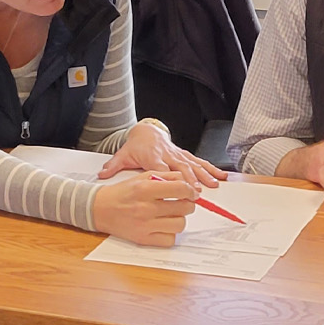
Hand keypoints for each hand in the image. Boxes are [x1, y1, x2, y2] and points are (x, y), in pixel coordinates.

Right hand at [91, 175, 197, 245]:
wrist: (100, 209)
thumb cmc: (122, 193)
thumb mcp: (142, 177)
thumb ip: (166, 177)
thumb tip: (186, 182)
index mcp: (145, 189)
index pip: (181, 189)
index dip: (191, 191)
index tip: (191, 193)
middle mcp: (146, 208)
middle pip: (184, 208)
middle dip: (187, 204)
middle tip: (181, 203)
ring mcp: (145, 225)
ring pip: (180, 225)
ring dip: (179, 219)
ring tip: (171, 215)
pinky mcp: (143, 239)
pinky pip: (170, 240)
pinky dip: (170, 233)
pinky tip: (163, 226)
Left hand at [100, 121, 225, 188]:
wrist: (147, 132)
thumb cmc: (136, 147)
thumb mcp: (123, 155)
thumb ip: (114, 166)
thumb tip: (101, 175)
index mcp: (153, 157)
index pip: (163, 168)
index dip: (171, 178)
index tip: (178, 187)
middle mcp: (168, 155)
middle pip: (181, 168)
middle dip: (191, 180)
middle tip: (198, 192)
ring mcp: (179, 155)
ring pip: (193, 165)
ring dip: (204, 175)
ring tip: (214, 185)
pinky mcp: (185, 155)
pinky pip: (200, 162)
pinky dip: (211, 169)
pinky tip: (221, 176)